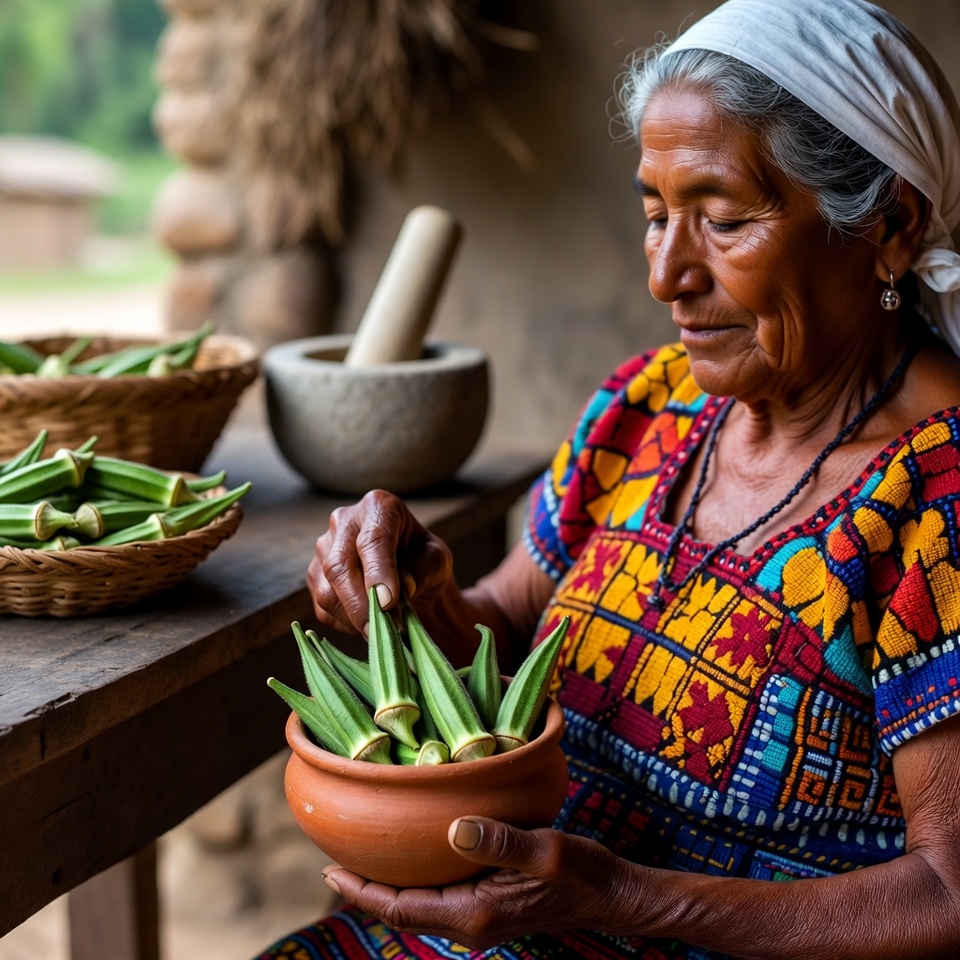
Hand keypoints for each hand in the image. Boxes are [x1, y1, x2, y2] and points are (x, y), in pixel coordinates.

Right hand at [307, 489, 453, 636]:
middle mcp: (344, 521)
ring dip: (354, 619)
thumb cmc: (424, 559)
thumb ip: (423, 571)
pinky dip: (346, 624)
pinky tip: (368, 623)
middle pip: (339, 566)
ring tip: (383, 629)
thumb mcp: (437, 561)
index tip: (388, 603)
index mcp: (378, 507)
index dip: (378, 573)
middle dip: (360, 605)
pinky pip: (322, 607)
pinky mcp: (315, 575)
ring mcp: (324, 548)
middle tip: (382, 631)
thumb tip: (403, 588)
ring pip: (326, 591)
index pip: (373, 540)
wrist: (407, 568)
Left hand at [320, 817, 632, 949]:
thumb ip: (498, 841)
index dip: (361, 892)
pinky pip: (439, 895)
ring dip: (389, 884)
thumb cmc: (580, 871)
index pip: (401, 909)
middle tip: (332, 857)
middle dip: (365, 888)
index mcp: (473, 914)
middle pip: (402, 910)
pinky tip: (412, 853)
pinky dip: (416, 878)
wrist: (610, 894)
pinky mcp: (489, 905)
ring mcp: (479, 917)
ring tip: (362, 854)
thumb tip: (452, 828)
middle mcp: (469, 923)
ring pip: (418, 904)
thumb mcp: (543, 850)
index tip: (328, 870)